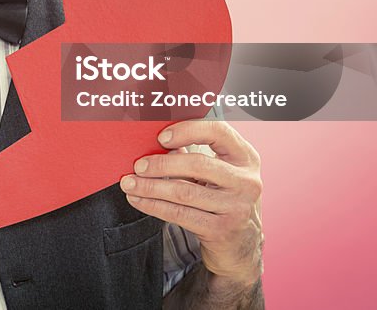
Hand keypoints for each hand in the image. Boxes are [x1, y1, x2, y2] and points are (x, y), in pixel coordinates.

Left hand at [119, 120, 262, 287]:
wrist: (241, 246)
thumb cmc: (223, 199)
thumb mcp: (218, 173)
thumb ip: (193, 155)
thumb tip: (155, 142)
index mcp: (245, 157)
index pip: (219, 132)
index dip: (188, 130)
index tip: (162, 137)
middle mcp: (246, 181)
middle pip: (198, 164)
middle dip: (161, 164)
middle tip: (138, 166)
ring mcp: (237, 207)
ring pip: (184, 192)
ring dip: (150, 186)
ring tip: (129, 183)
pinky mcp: (222, 230)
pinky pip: (180, 214)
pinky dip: (154, 205)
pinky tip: (138, 200)